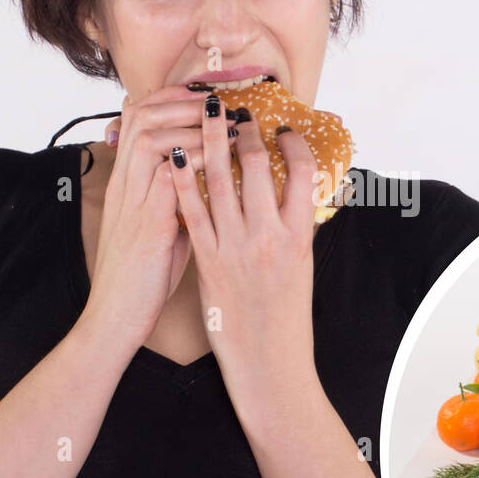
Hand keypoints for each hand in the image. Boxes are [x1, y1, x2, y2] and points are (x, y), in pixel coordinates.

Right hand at [79, 84, 209, 356]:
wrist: (116, 317)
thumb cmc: (142, 278)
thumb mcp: (158, 228)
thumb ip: (174, 200)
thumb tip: (206, 181)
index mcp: (126, 184)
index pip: (135, 119)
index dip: (168, 99)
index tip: (201, 95)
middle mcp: (125, 185)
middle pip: (141, 115)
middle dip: (181, 100)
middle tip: (217, 101)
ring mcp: (133, 200)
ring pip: (150, 135)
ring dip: (190, 123)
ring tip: (225, 123)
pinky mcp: (147, 221)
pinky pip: (166, 173)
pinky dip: (193, 159)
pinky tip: (220, 159)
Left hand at [169, 91, 321, 409]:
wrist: (270, 366)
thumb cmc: (288, 322)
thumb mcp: (302, 270)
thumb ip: (295, 232)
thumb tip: (294, 200)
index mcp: (300, 237)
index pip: (303, 173)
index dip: (292, 143)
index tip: (282, 128)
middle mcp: (270, 237)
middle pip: (257, 167)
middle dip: (245, 131)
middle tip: (238, 111)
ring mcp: (236, 248)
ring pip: (221, 180)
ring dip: (212, 141)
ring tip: (206, 116)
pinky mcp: (208, 261)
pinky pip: (191, 211)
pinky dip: (182, 179)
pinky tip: (175, 155)